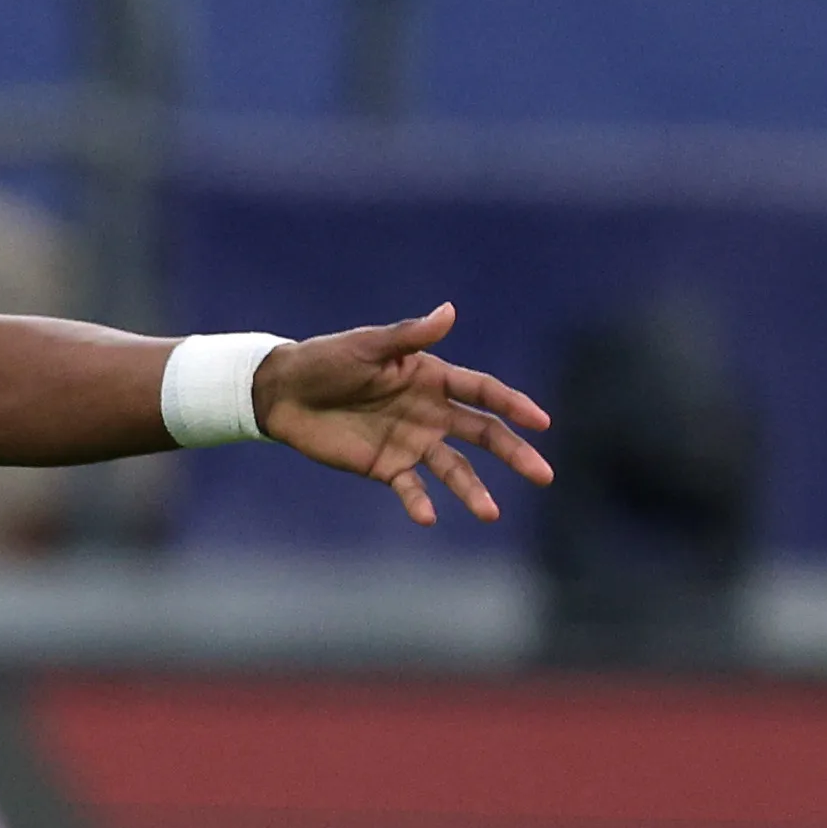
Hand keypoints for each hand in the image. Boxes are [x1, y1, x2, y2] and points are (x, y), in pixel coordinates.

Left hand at [261, 305, 554, 527]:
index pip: (483, 393)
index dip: (513, 405)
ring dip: (472, 490)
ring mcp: (411, 441)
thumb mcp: (368, 346)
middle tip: (543, 475)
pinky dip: (419, 502)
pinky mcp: (386, 466)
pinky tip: (428, 517)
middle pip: (483, 434)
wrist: (283, 393)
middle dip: (514, 453)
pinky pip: (410, 488)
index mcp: (432, 378)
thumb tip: (449, 311)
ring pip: (454, 468)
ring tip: (491, 513)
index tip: (541, 422)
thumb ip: (409, 336)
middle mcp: (430, 412)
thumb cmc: (327, 360)